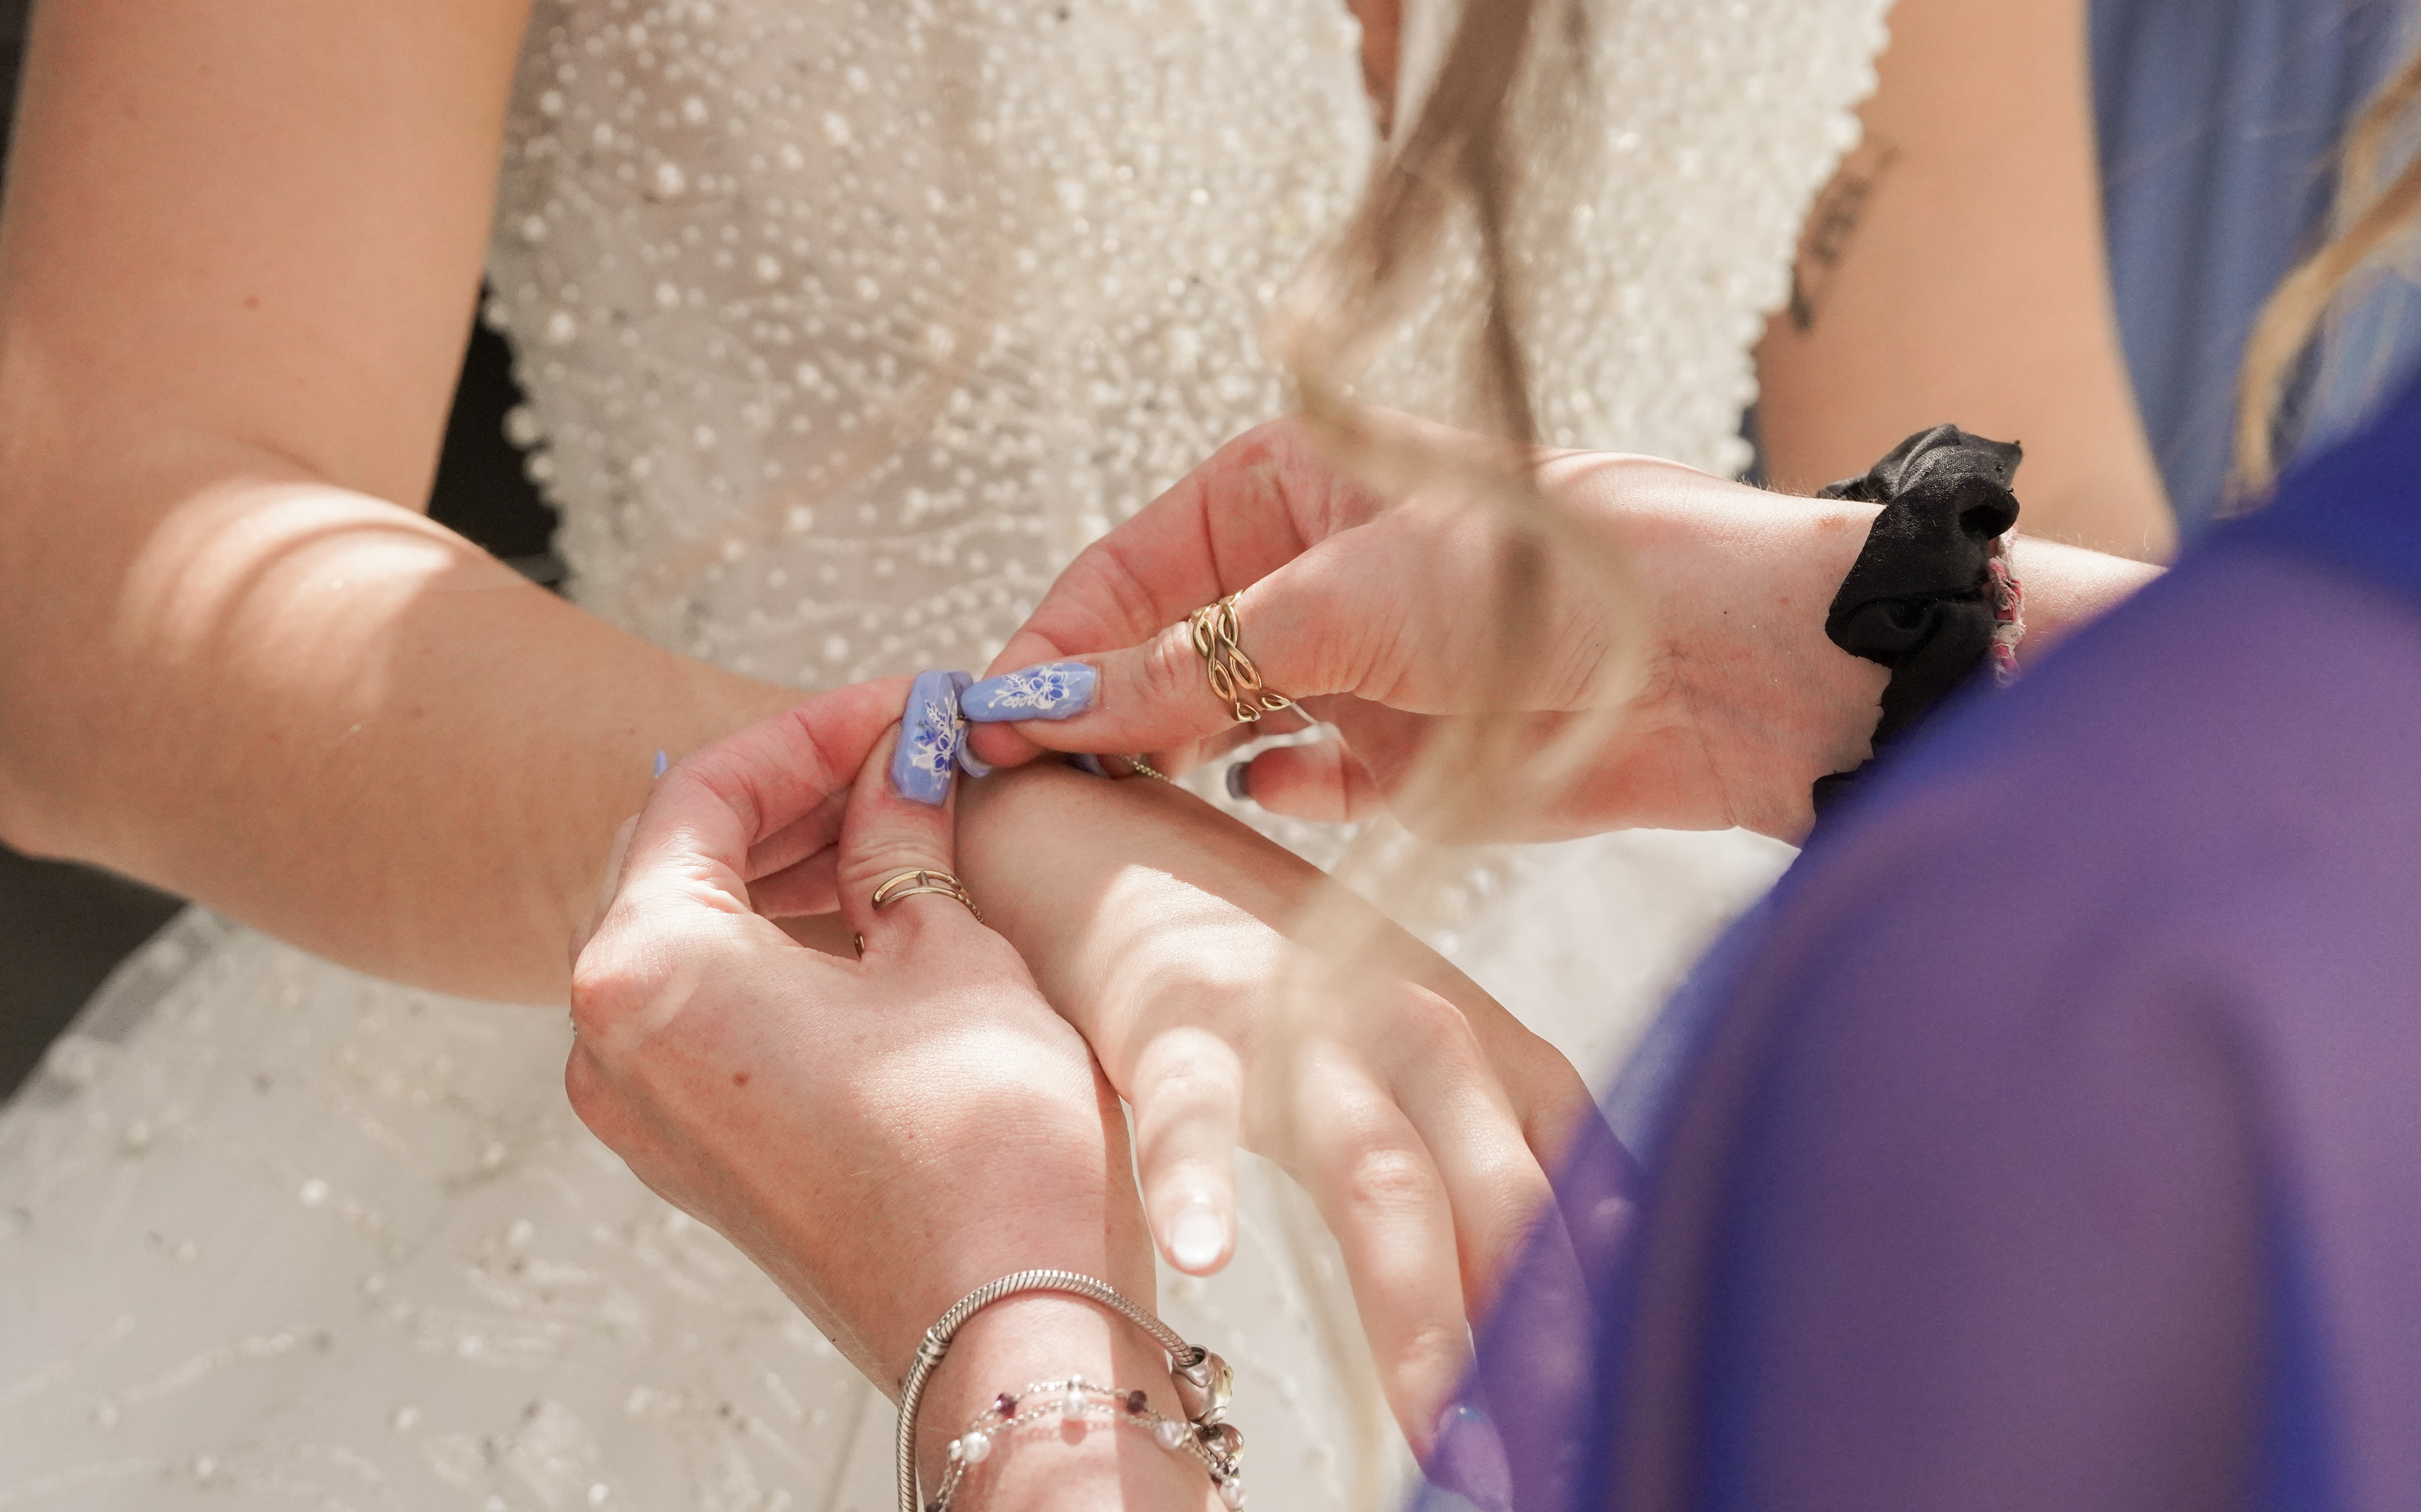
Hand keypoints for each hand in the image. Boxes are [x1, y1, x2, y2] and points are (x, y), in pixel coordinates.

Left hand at [564, 680, 1205, 1507]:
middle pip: (684, 861)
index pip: (702, 793)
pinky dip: (784, 946)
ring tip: (903, 818)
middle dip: (798, 796)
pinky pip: (716, 1011)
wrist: (1009, 1325)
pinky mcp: (702, 1155)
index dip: (809, 729)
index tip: (895, 704)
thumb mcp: (951, 950)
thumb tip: (898, 761)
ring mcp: (649, 1112)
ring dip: (793, 868)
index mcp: (647, 972)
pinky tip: (877, 912)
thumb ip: (899, 839)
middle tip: (905, 751)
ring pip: (699, 937)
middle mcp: (612, 1044)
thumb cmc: (983, 1149)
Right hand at [956, 759, 1597, 1449]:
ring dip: (1416, 1307)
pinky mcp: (1173, 1011)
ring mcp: (1296, 1013)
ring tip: (1440, 1434)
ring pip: (1379, 1169)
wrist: (1102, 830)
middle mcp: (1409, 1018)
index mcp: (1476, 1036)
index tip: (1634, 1410)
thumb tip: (1543, 1326)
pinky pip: (1188, 1107)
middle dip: (1537, 1340)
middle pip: (1504, 1192)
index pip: (1581, 1175)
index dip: (1614, 1294)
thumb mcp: (1392, 1057)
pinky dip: (1196, 1179)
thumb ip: (1473, 1163)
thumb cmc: (1257, 965)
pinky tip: (1204, 1258)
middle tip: (1559, 1469)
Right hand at [961, 417, 1889, 842]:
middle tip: (1010, 784)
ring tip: (1083, 812)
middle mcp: (1299, 576)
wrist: (1714, 666)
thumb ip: (1185, 666)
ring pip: (1207, 726)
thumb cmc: (1539, 577)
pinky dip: (1250, 803)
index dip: (1048, 644)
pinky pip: (1285, 788)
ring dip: (1154, 764)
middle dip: (1086, 710)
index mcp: (1277, 488)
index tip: (980, 718)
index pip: (1121, 571)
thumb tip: (1040, 702)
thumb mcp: (1337, 604)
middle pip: (1151, 651)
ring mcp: (1341, 673)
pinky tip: (1229, 809)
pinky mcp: (1387, 763)